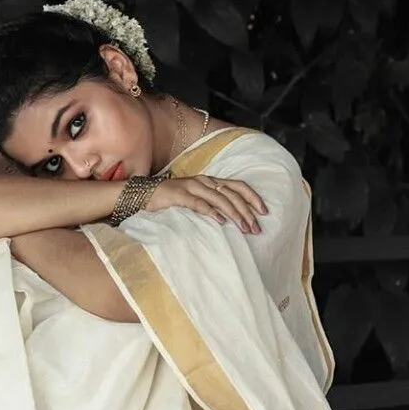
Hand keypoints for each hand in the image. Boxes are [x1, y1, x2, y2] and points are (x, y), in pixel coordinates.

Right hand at [147, 175, 267, 233]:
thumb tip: (232, 219)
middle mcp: (204, 181)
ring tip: (243, 228)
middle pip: (232, 193)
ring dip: (233, 214)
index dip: (253, 197)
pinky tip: (220, 221)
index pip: (238, 185)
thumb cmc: (172, 199)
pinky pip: (197, 203)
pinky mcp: (178, 195)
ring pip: (219, 198)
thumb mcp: (196, 199)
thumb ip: (212, 204)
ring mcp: (191, 187)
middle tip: (255, 228)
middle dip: (247, 211)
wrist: (143, 194)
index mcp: (210, 181)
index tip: (265, 212)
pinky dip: (210, 211)